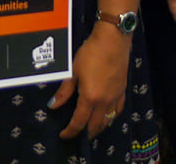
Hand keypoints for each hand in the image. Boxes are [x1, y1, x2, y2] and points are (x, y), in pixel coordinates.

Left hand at [51, 23, 130, 139]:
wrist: (113, 40)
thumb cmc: (91, 53)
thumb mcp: (74, 71)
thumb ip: (64, 91)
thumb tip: (53, 106)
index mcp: (90, 98)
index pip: (79, 122)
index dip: (70, 132)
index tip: (63, 136)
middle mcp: (104, 102)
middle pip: (95, 126)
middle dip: (84, 133)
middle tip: (76, 134)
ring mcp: (115, 98)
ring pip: (107, 121)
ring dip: (97, 128)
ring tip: (89, 128)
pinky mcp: (123, 91)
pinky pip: (117, 111)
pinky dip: (110, 118)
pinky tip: (106, 116)